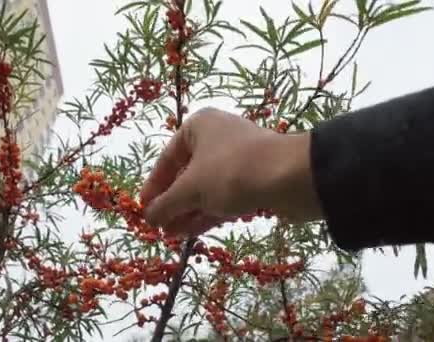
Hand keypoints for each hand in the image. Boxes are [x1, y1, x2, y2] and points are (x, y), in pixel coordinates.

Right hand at [140, 107, 321, 237]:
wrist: (291, 177)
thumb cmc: (231, 172)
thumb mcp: (191, 189)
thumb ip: (165, 204)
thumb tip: (147, 217)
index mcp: (198, 127)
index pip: (167, 158)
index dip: (153, 186)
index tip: (142, 209)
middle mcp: (217, 138)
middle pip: (186, 174)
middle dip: (172, 202)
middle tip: (157, 226)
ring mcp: (237, 159)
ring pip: (205, 188)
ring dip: (187, 211)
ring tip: (170, 235)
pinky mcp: (253, 179)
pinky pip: (223, 197)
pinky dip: (206, 213)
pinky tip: (190, 232)